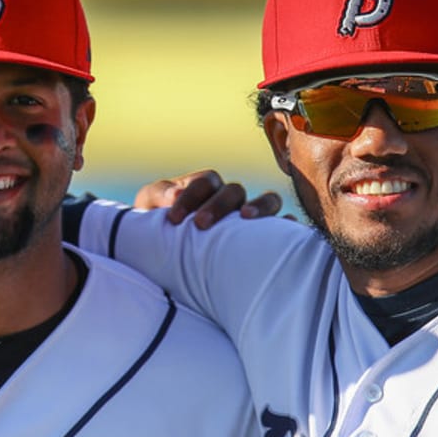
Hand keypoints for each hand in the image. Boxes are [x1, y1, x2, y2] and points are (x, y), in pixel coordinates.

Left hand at [134, 169, 285, 228]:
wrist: (164, 254)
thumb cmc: (158, 224)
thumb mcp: (149, 206)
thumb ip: (158, 195)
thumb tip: (175, 195)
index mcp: (206, 186)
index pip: (204, 182)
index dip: (190, 196)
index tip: (173, 219)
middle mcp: (232, 198)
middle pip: (234, 191)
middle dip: (218, 205)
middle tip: (200, 225)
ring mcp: (251, 216)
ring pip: (269, 200)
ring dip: (260, 206)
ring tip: (247, 218)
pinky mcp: (265, 236)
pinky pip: (284, 228)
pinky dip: (288, 226)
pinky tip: (286, 233)